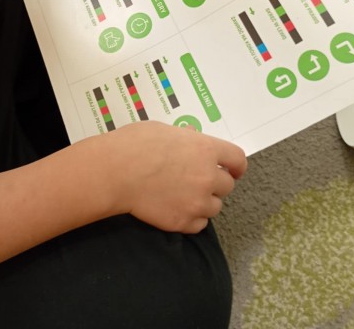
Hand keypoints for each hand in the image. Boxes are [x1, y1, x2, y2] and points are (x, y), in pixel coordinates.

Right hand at [101, 122, 246, 233]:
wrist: (116, 172)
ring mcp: (197, 202)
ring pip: (215, 207)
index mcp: (206, 149)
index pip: (237, 159)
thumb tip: (192, 139)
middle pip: (227, 185)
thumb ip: (185, 138)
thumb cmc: (135, 144)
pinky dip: (192, 218)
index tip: (234, 169)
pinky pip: (200, 224)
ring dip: (204, 202)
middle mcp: (208, 176)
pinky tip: (177, 208)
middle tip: (196, 180)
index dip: (237, 165)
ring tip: (184, 195)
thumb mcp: (164, 130)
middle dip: (215, 183)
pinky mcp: (183, 222)